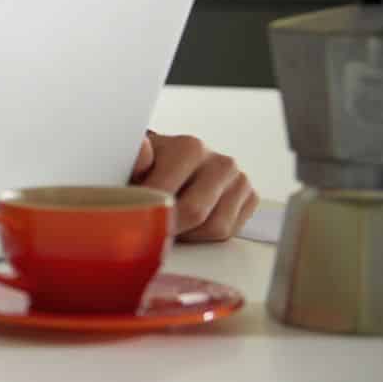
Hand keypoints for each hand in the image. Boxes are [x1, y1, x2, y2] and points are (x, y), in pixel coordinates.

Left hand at [130, 130, 257, 242]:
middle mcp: (221, 161)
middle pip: (195, 213)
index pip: (167, 194)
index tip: (134, 217)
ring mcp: (239, 179)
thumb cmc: (149, 167)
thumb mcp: (133, 162)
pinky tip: (191, 221)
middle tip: (153, 226)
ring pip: (216, 228)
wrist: (170, 161)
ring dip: (189, 232)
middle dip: (170, 225)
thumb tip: (143, 150)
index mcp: (191, 147)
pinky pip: (229, 231)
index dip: (147, 212)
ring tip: (172, 219)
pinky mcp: (249, 197)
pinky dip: (206, 233)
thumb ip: (135, 158)